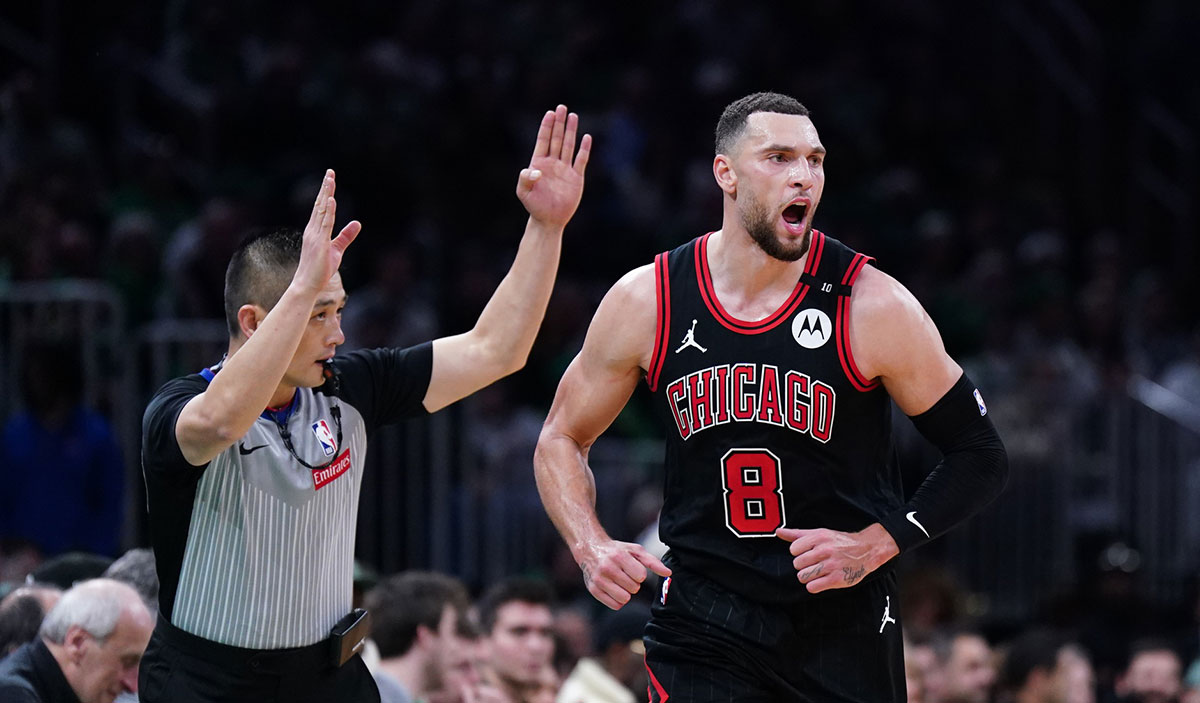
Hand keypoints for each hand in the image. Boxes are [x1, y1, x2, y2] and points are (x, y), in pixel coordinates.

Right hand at [294, 169, 360, 294]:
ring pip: (322, 210)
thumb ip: (346, 235)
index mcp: (315, 230)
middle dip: (326, 188)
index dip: (326, 193)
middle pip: (320, 204)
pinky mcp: (320, 243)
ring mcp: (315, 235)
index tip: (329, 179)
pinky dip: (329, 211)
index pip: (321, 208)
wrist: (307, 284)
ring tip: (330, 180)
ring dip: (326, 195)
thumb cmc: (320, 269)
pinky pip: (325, 224)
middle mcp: (313, 230)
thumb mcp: (337, 250)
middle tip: (330, 172)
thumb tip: (357, 222)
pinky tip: (331, 200)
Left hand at [516, 105, 591, 228]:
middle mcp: (552, 163)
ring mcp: (565, 169)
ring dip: (571, 131)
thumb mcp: (523, 192)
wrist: (548, 220)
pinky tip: (586, 137)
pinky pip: (581, 160)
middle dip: (559, 123)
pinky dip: (584, 149)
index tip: (550, 113)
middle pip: (556, 138)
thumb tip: (535, 170)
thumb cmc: (534, 206)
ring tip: (573, 116)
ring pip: (569, 146)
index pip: (543, 140)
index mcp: (538, 163)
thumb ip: (525, 178)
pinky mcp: (576, 177)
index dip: (546, 126)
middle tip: (562, 107)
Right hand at [577, 538, 669, 609]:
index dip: (639, 574)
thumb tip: (668, 573)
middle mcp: (607, 568)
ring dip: (626, 593)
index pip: (641, 576)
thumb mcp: (635, 550)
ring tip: (620, 582)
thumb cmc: (617, 550)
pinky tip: (614, 589)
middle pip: (634, 588)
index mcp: (619, 557)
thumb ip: (653, 562)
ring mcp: (599, 580)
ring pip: (624, 599)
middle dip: (633, 583)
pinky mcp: (593, 590)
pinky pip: (615, 605)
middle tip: (625, 575)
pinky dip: (618, 600)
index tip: (633, 568)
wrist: (590, 549)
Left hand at [776, 524, 897, 593]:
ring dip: (808, 576)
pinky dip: (814, 585)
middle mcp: (825, 550)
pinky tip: (821, 580)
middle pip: (797, 565)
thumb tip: (778, 531)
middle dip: (803, 566)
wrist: (866, 551)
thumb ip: (797, 534)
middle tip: (814, 563)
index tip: (808, 553)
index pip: (793, 550)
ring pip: (802, 577)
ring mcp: (831, 566)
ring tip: (817, 572)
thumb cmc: (839, 542)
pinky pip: (812, 587)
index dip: (799, 553)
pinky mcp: (837, 580)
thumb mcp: (819, 533)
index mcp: (819, 537)